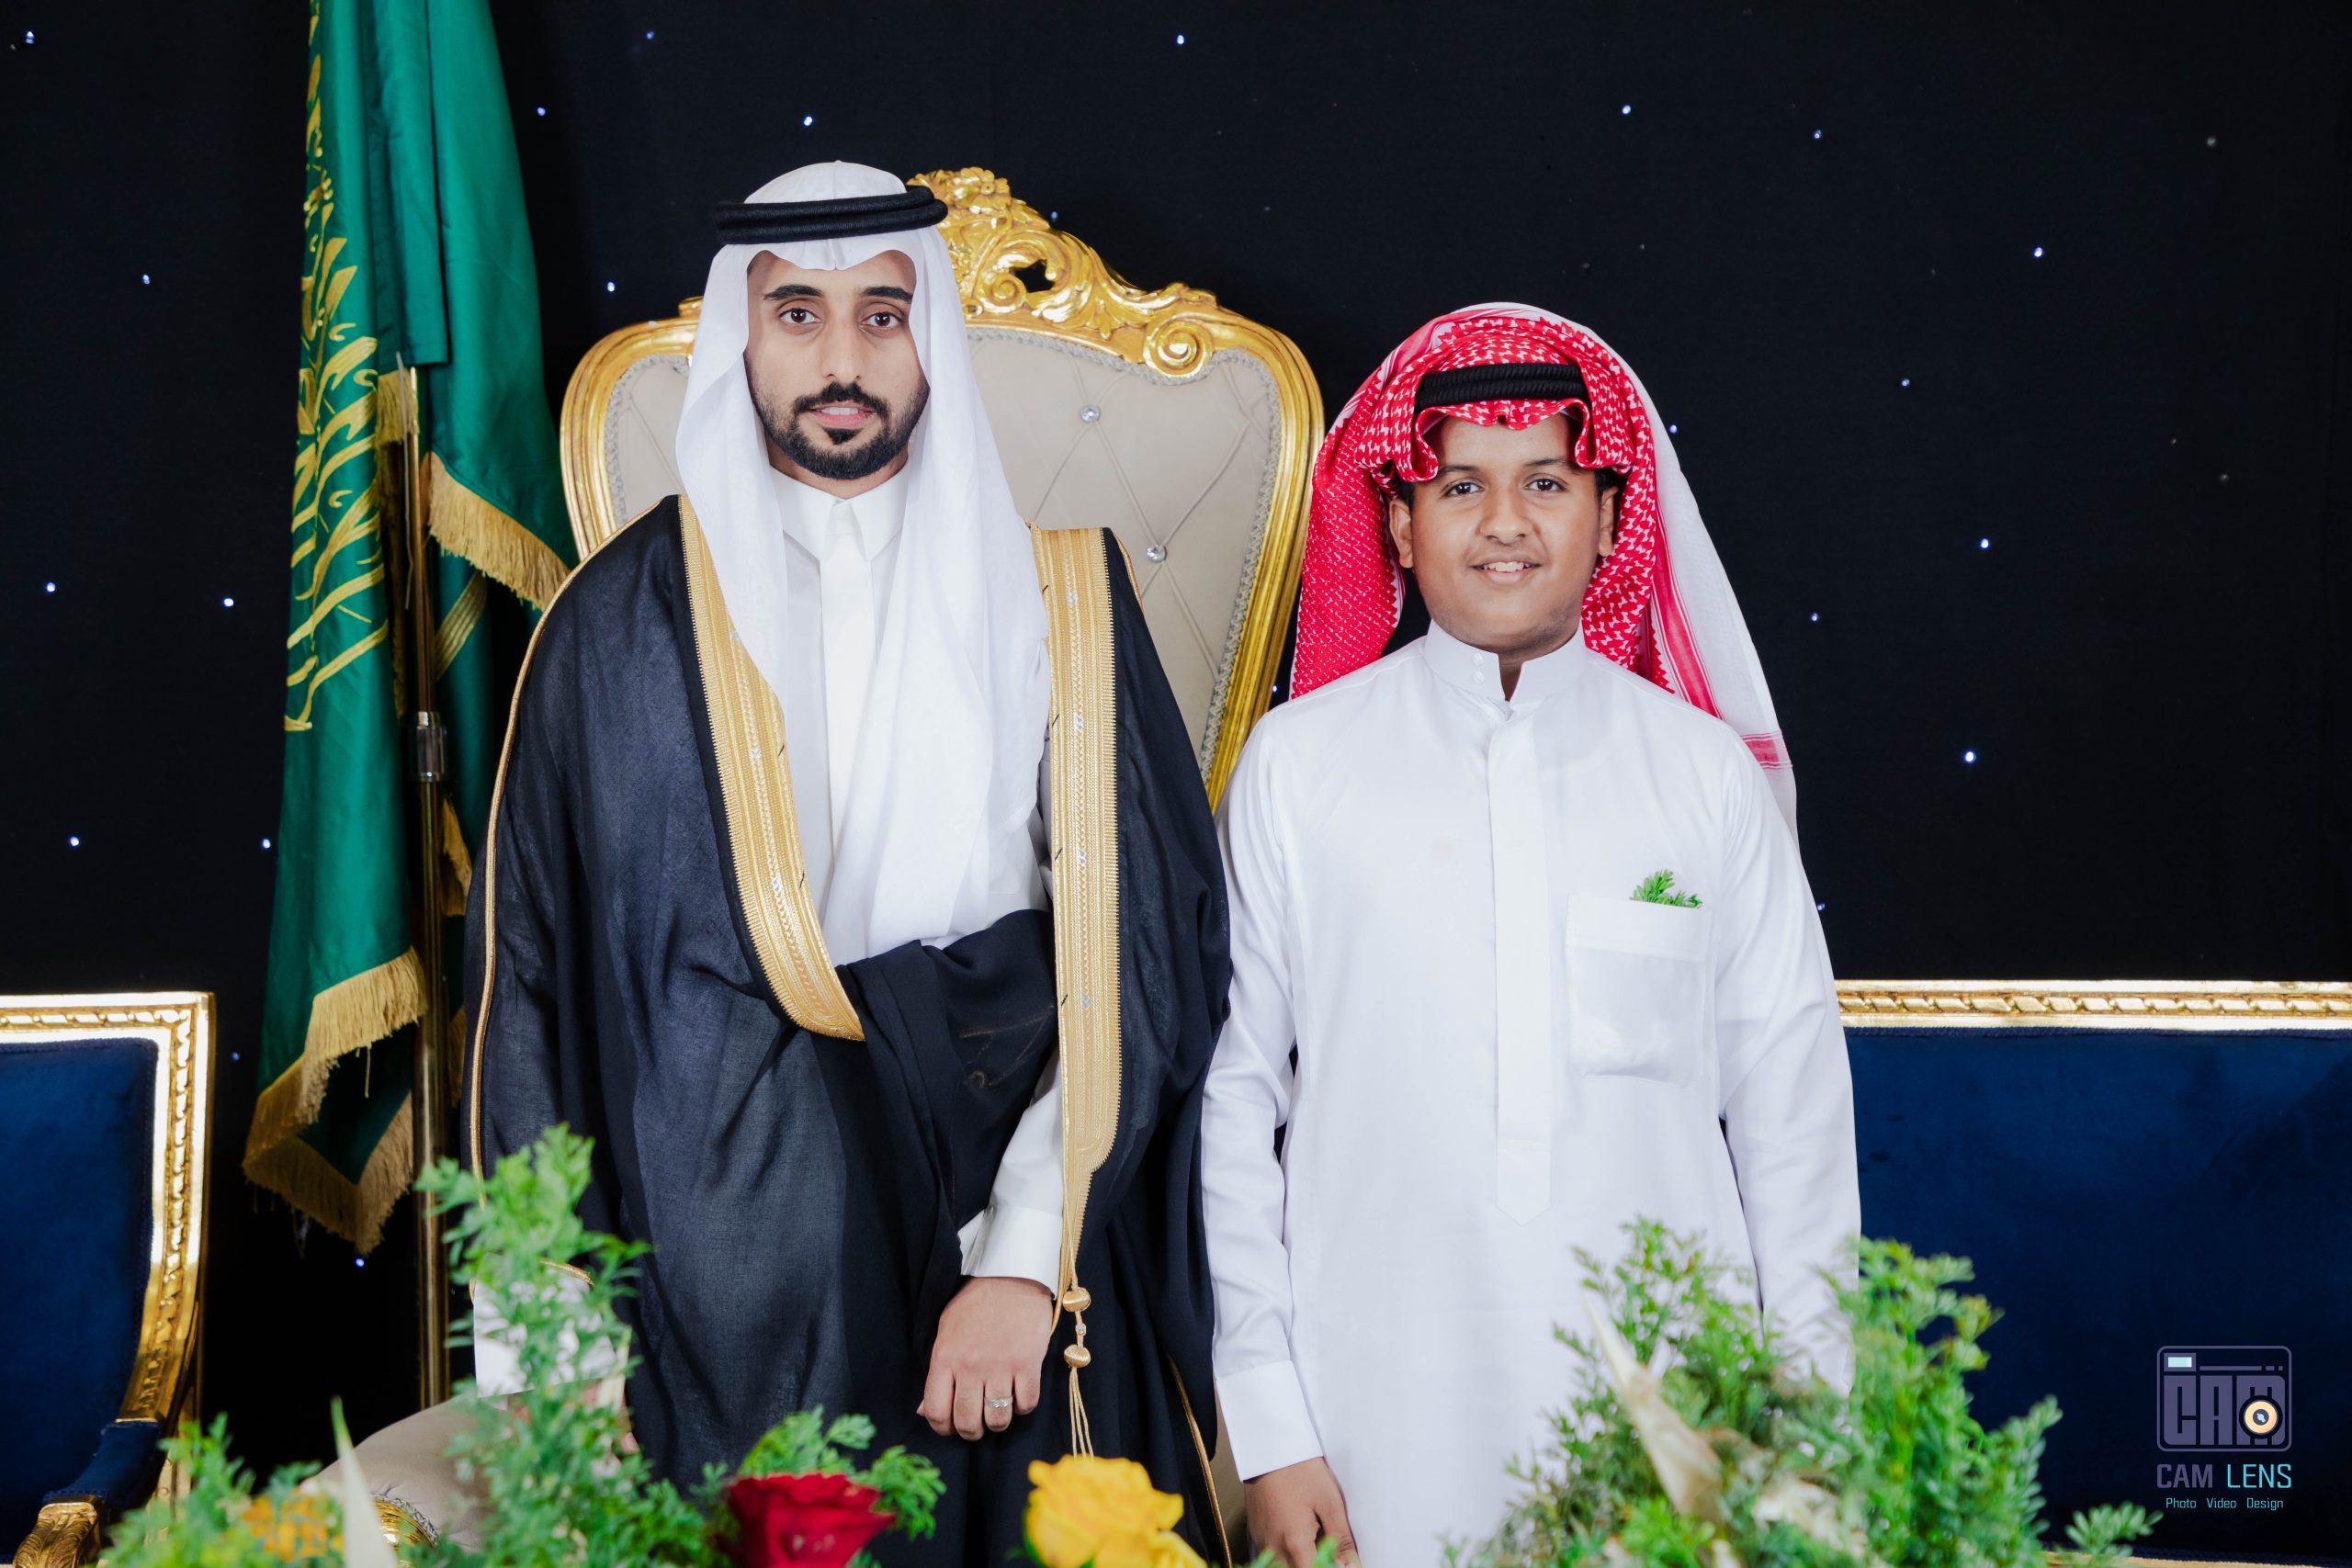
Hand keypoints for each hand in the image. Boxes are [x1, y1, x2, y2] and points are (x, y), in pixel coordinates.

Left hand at [918, 1276, 1053, 1438]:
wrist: (1011, 1277)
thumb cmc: (974, 1304)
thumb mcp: (945, 1333)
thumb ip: (937, 1373)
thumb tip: (924, 1410)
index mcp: (946, 1357)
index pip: (936, 1411)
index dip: (942, 1428)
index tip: (950, 1426)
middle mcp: (971, 1366)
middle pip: (967, 1423)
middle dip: (971, 1432)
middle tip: (975, 1425)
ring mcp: (1001, 1367)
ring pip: (997, 1420)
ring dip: (996, 1423)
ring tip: (997, 1412)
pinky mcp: (1029, 1364)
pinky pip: (1026, 1405)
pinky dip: (1022, 1407)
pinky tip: (1017, 1395)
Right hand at [1244, 1456, 1358, 1566]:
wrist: (1269, 1446)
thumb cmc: (1299, 1469)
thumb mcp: (1329, 1502)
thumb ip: (1341, 1540)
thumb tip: (1351, 1565)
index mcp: (1294, 1542)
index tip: (1341, 1562)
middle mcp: (1274, 1547)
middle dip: (1314, 1564)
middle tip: (1330, 1551)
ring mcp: (1262, 1541)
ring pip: (1283, 1567)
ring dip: (1301, 1561)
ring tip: (1314, 1541)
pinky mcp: (1257, 1534)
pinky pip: (1273, 1557)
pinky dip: (1288, 1555)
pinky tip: (1300, 1537)